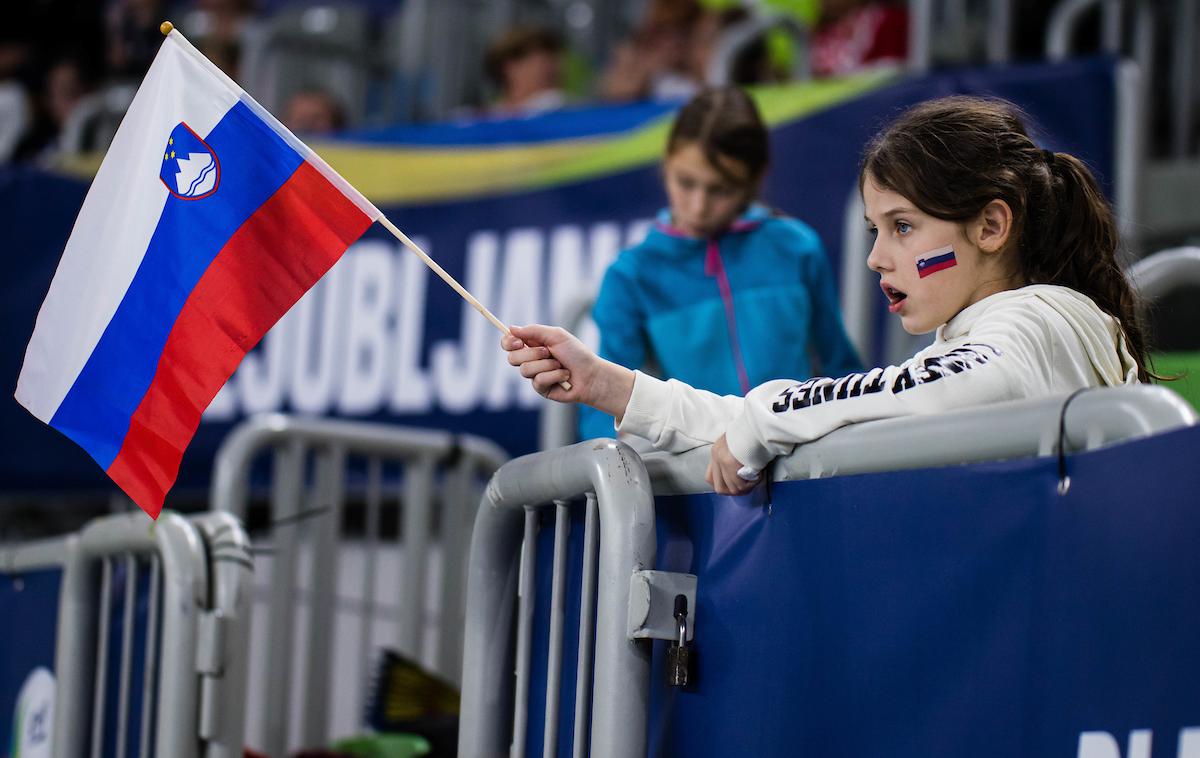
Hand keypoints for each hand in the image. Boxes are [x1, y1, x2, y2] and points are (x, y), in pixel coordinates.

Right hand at [501, 324, 634, 416]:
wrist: (591, 374)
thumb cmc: (576, 354)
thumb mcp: (556, 336)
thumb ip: (533, 331)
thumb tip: (511, 328)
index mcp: (532, 345)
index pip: (509, 343)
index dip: (509, 342)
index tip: (518, 341)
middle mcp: (531, 360)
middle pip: (512, 358)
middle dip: (531, 354)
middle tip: (548, 351)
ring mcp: (535, 375)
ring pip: (525, 370)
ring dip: (546, 365)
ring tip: (560, 364)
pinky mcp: (541, 388)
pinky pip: (538, 380)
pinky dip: (554, 375)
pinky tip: (564, 376)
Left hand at [705, 434, 759, 495]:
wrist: (758, 424)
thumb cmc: (753, 432)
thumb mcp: (737, 443)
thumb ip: (734, 456)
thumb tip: (739, 472)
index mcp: (716, 451)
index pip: (710, 478)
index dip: (724, 485)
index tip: (736, 484)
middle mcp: (716, 456)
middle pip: (719, 487)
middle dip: (734, 490)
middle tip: (747, 486)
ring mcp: (721, 460)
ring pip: (732, 488)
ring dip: (746, 487)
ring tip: (755, 478)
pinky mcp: (730, 464)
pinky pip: (741, 484)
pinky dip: (752, 483)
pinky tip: (758, 475)